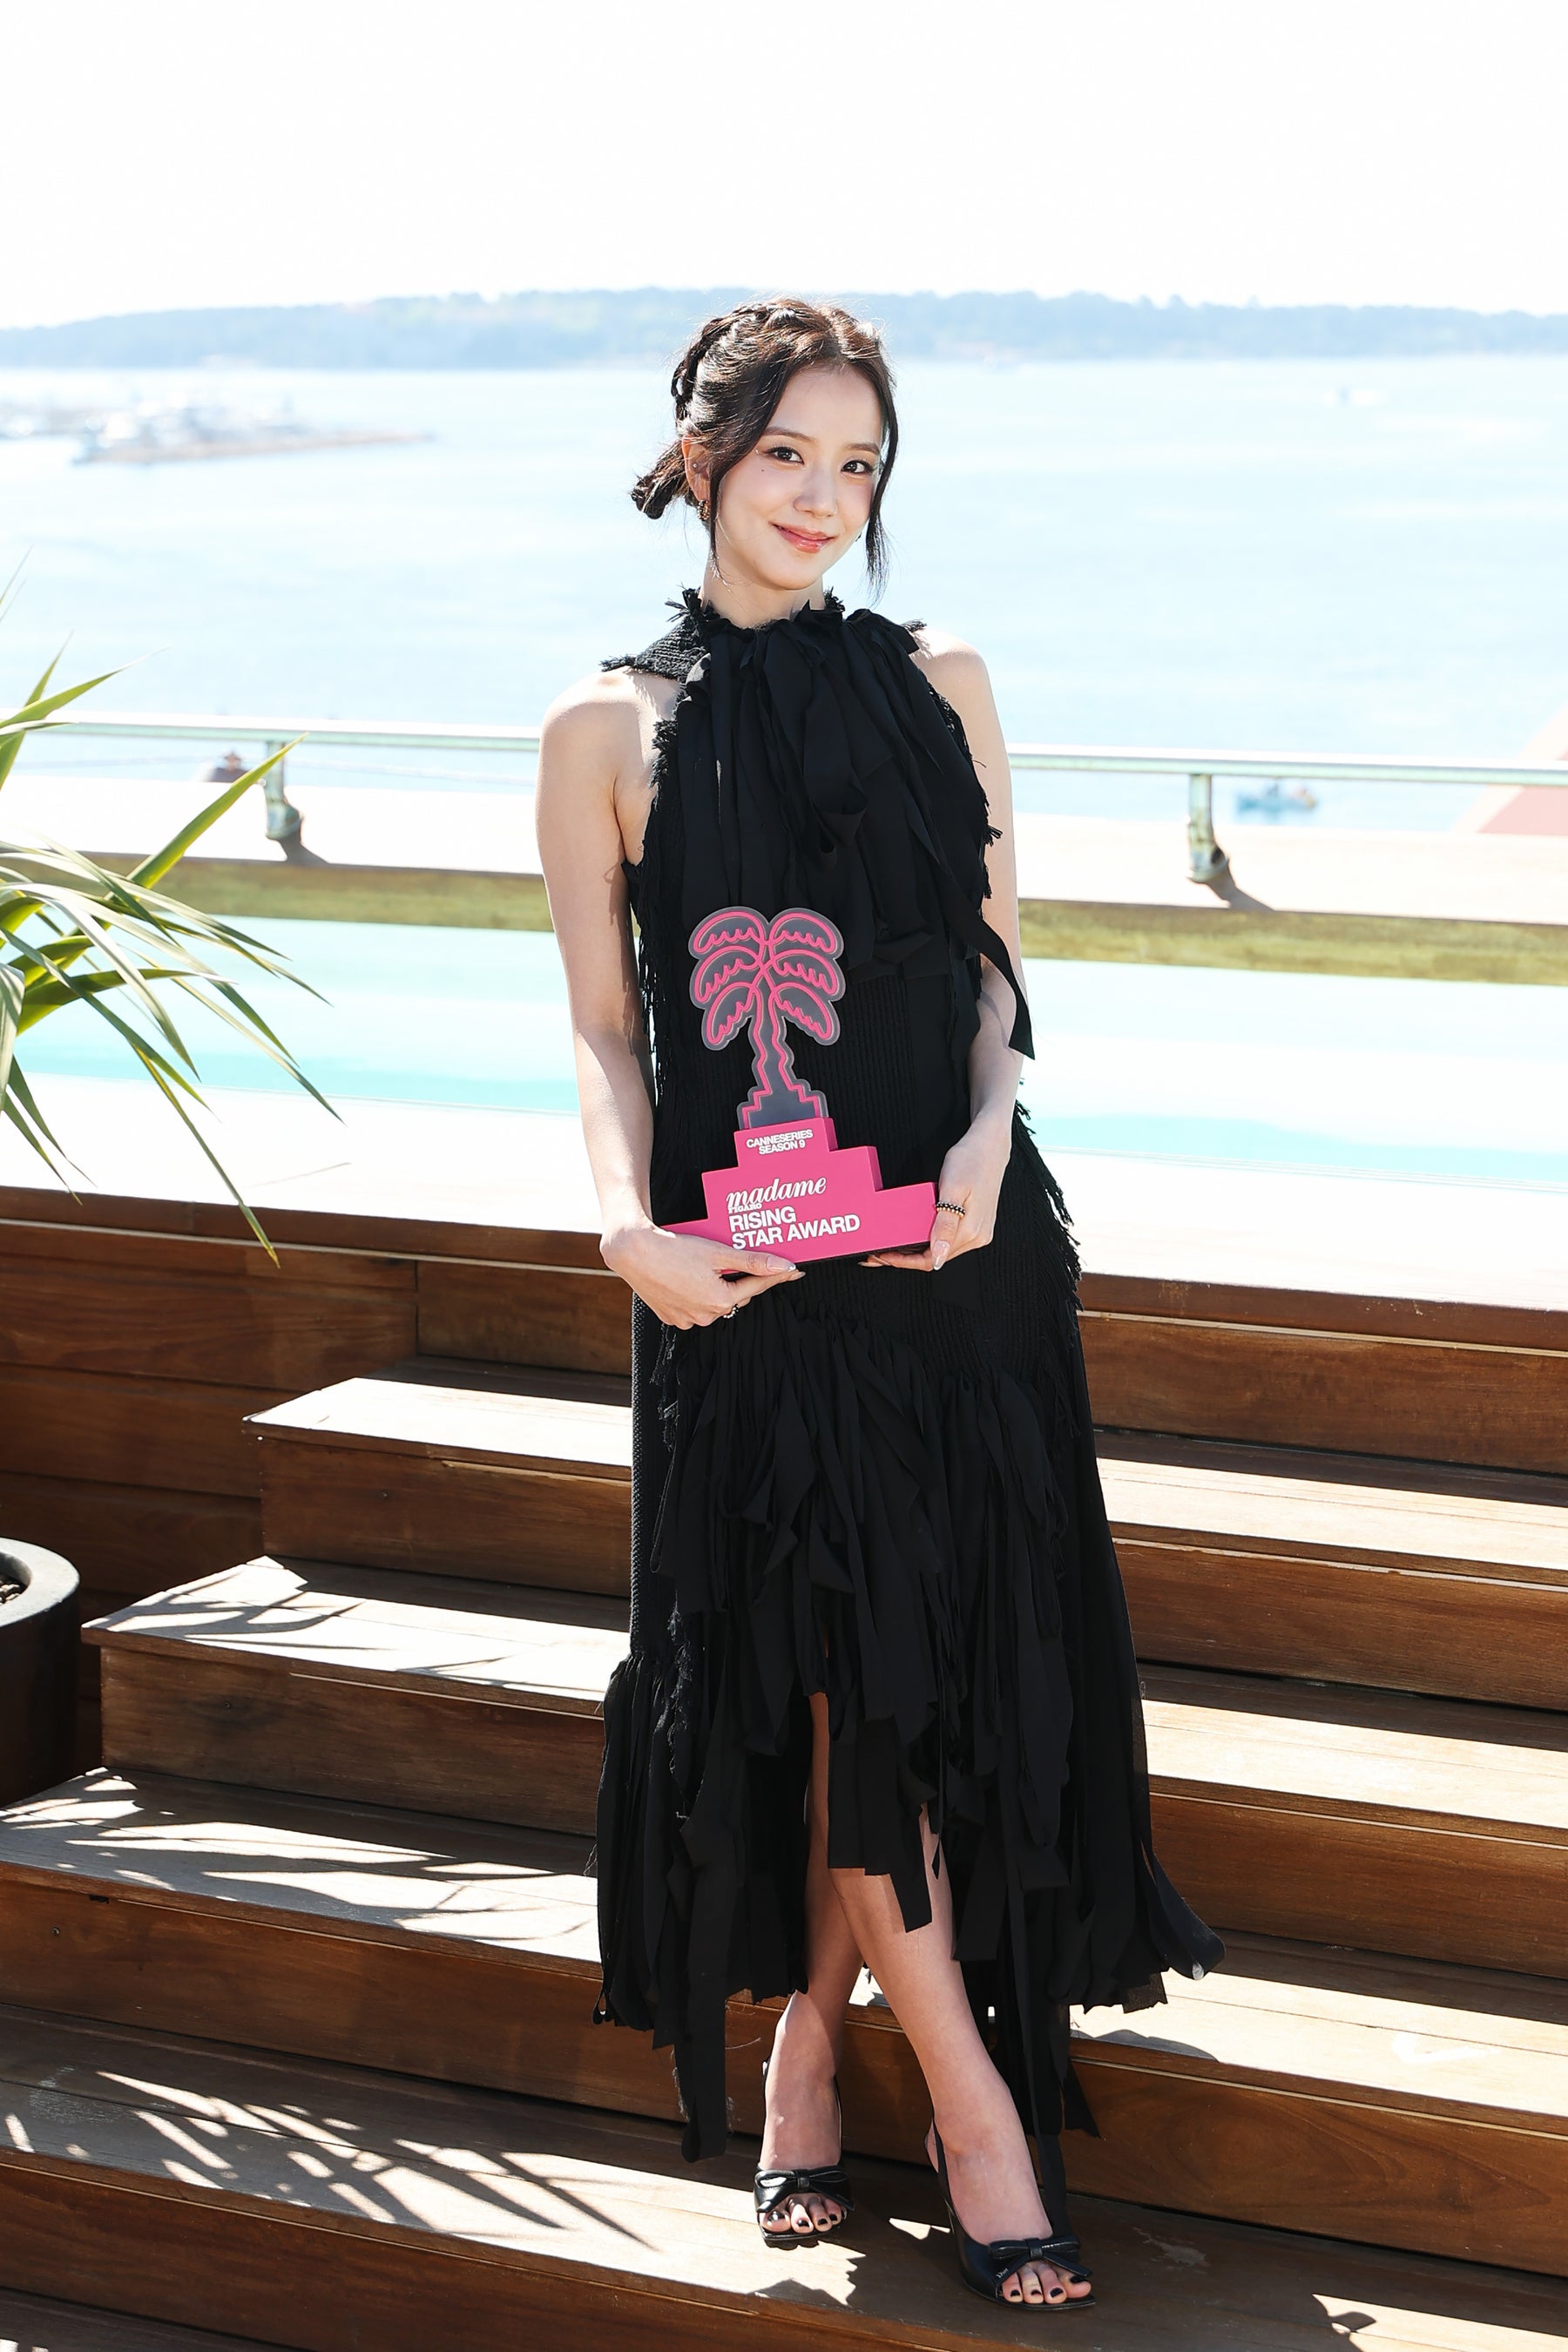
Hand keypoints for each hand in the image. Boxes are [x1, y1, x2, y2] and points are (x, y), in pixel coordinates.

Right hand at [604, 1223, 801, 1327]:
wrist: (633, 1252)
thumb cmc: (675, 1250)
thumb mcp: (718, 1253)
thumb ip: (752, 1261)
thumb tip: (785, 1266)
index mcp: (720, 1301)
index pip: (756, 1287)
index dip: (775, 1276)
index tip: (795, 1271)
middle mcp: (705, 1316)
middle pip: (735, 1296)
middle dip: (740, 1280)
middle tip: (738, 1261)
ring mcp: (687, 1320)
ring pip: (715, 1303)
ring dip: (718, 1288)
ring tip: (707, 1267)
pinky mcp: (671, 1318)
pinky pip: (694, 1308)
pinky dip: (697, 1294)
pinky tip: (688, 1277)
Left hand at [862, 1112, 1009, 1273]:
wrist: (990, 1146)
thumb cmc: (970, 1161)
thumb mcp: (952, 1189)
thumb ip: (945, 1225)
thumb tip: (938, 1257)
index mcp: (971, 1231)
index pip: (933, 1259)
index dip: (905, 1261)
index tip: (884, 1255)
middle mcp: (977, 1237)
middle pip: (936, 1257)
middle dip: (907, 1257)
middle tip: (880, 1250)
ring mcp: (979, 1232)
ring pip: (942, 1250)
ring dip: (917, 1250)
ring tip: (893, 1244)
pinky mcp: (977, 1224)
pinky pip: (949, 1239)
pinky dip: (929, 1240)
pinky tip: (915, 1233)